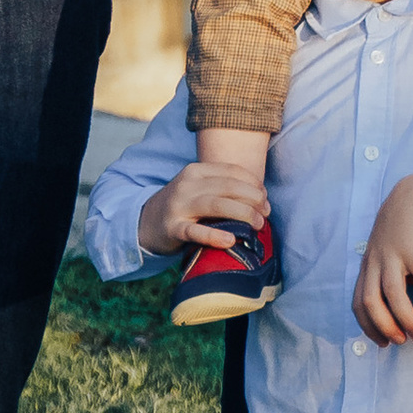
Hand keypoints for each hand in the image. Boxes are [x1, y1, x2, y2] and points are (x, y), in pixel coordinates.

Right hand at [138, 159, 271, 258]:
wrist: (146, 223)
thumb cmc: (183, 206)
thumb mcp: (198, 189)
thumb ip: (223, 188)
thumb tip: (261, 197)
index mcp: (196, 171)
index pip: (232, 171)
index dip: (254, 183)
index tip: (266, 198)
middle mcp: (187, 185)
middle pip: (228, 187)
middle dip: (253, 199)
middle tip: (266, 213)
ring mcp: (179, 206)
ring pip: (216, 205)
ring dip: (243, 214)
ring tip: (258, 225)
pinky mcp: (173, 228)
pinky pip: (196, 232)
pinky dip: (215, 236)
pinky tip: (231, 240)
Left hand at [353, 170, 412, 345]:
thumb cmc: (404, 226)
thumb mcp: (387, 250)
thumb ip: (387, 271)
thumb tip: (398, 304)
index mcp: (368, 265)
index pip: (358, 303)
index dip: (368, 326)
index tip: (384, 343)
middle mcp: (375, 261)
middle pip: (370, 302)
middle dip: (384, 326)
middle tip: (400, 342)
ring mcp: (391, 253)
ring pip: (393, 294)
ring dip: (406, 319)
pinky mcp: (411, 246)